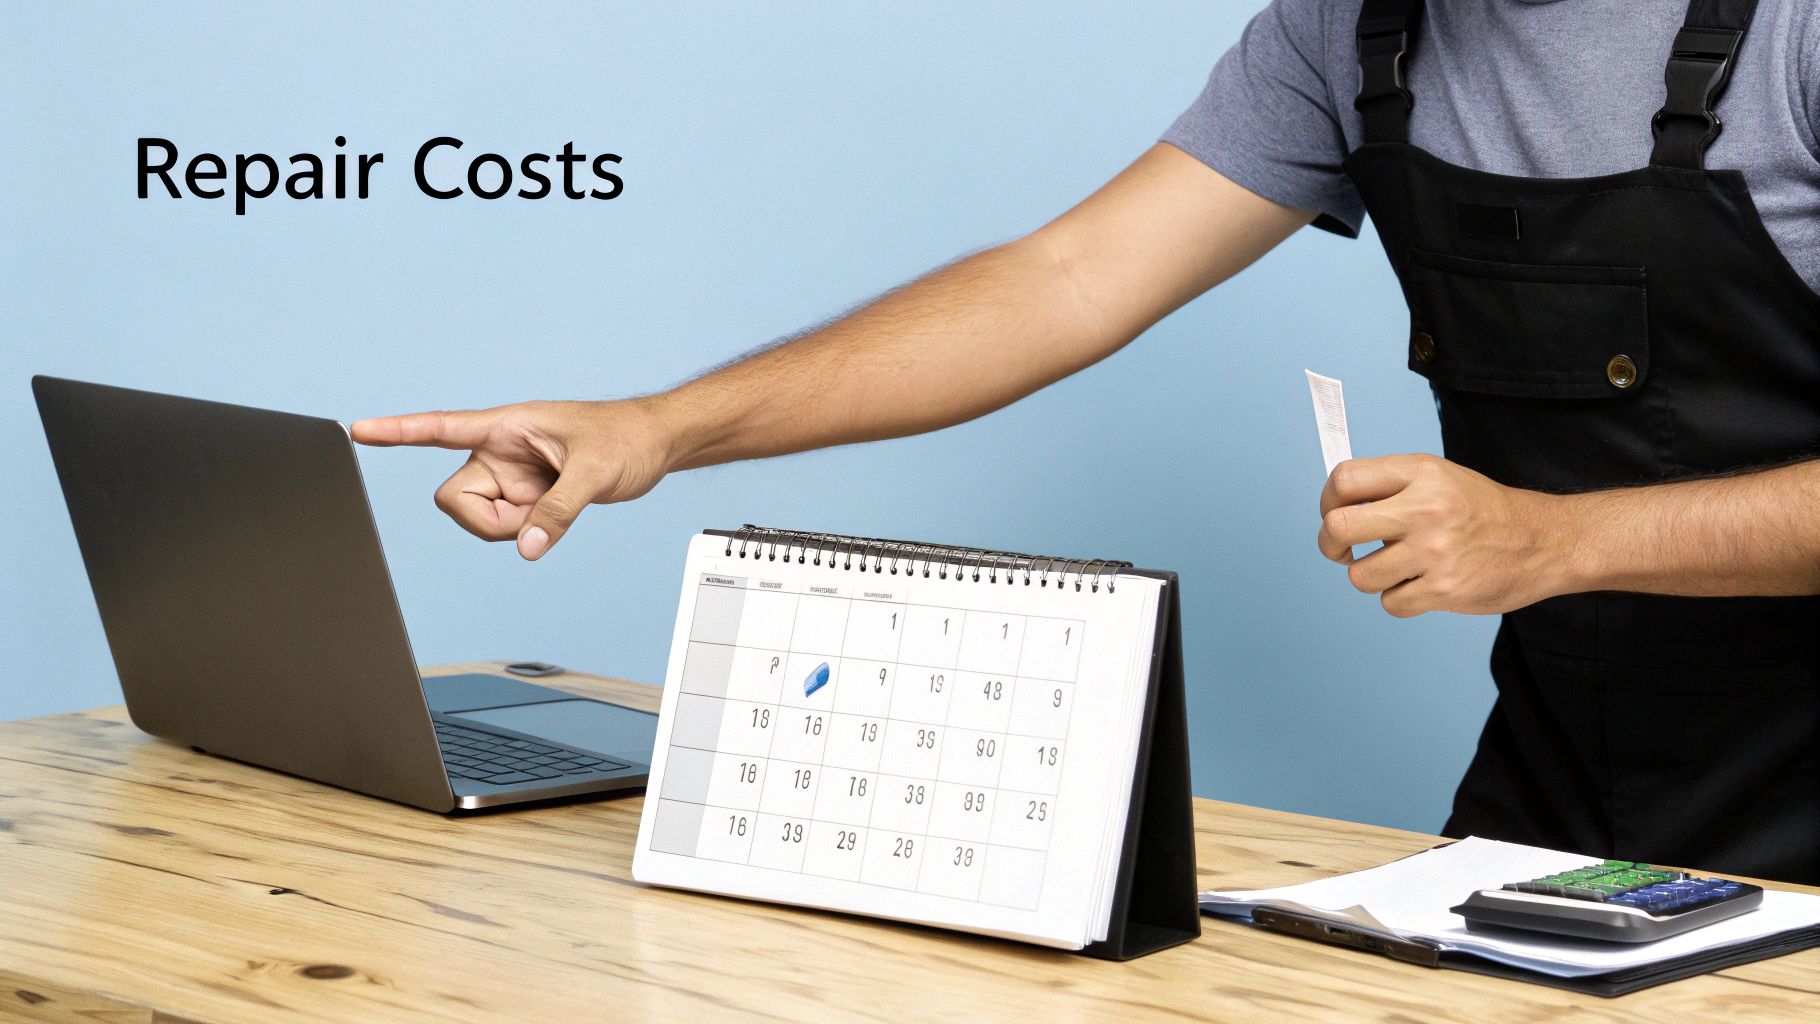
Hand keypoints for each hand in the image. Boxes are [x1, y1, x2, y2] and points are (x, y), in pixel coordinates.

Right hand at [350, 399, 674, 559]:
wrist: (655, 444)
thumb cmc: (626, 438)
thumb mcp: (594, 474)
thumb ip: (558, 511)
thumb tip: (527, 548)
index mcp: (507, 426)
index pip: (441, 427)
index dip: (398, 432)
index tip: (359, 430)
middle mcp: (501, 451)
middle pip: (456, 498)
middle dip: (488, 520)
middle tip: (534, 515)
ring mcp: (512, 476)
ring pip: (482, 519)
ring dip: (513, 527)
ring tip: (557, 503)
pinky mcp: (526, 496)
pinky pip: (508, 527)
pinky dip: (529, 531)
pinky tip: (558, 509)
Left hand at [1316, 453, 1570, 616]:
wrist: (1543, 540)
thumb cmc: (1482, 510)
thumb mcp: (1438, 476)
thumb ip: (1390, 485)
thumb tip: (1335, 505)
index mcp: (1420, 473)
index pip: (1345, 480)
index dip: (1328, 501)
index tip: (1335, 514)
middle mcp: (1425, 508)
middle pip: (1339, 527)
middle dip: (1331, 545)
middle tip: (1343, 551)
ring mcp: (1434, 551)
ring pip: (1360, 575)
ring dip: (1371, 577)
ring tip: (1397, 569)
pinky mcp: (1444, 589)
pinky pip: (1390, 603)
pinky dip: (1400, 599)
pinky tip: (1422, 585)